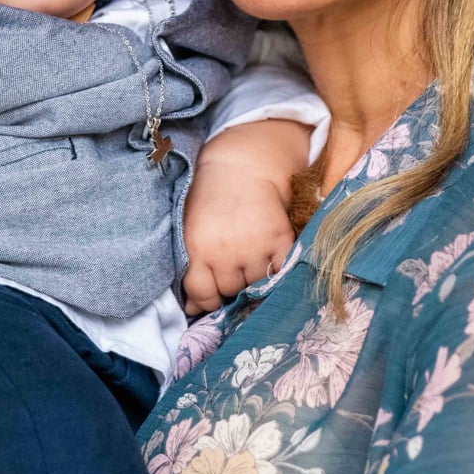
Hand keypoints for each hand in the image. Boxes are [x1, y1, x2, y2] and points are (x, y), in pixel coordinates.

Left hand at [181, 118, 307, 314]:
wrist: (243, 165)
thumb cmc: (211, 198)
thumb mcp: (191, 230)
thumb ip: (191, 269)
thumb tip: (191, 309)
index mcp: (199, 249)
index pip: (202, 295)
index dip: (208, 300)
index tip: (214, 296)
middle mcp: (225, 252)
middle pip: (231, 291)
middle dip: (232, 285)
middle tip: (235, 269)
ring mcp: (255, 246)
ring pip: (257, 285)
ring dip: (255, 279)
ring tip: (252, 261)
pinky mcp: (280, 238)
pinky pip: (282, 271)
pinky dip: (279, 271)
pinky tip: (272, 262)